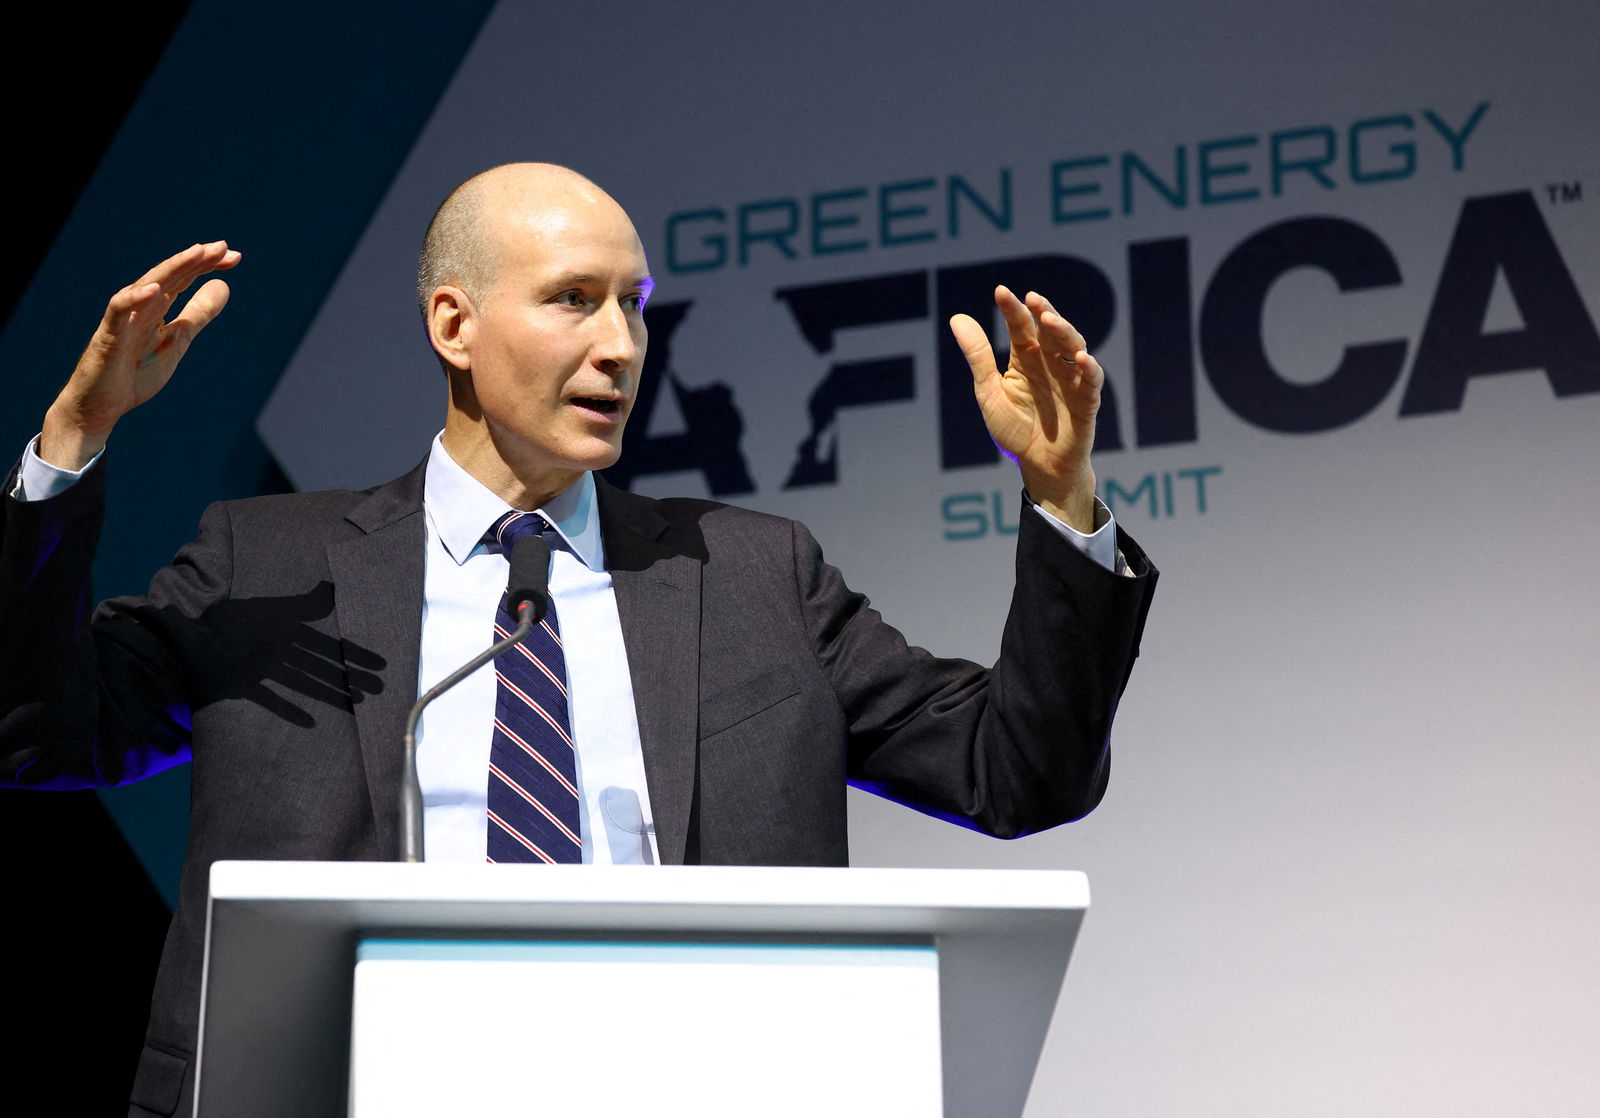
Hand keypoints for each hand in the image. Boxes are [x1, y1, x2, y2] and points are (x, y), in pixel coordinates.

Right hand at [39, 241, 239, 469]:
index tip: (235, 257)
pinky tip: (155, 290)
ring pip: (147, 286)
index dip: (206, 265)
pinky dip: (134, 300)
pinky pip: (118, 313)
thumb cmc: (135, 373)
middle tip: (222, 247)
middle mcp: (139, 308)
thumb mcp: (178, 341)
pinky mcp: (107, 337)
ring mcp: (122, 321)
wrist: (102, 408)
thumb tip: (224, 286)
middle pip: (169, 277)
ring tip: (197, 253)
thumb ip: (198, 315)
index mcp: (157, 309)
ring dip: (172, 269)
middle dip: (194, 260)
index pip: (183, 280)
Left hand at [949, 285, 1102, 531]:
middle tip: (1033, 299)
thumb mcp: (989, 392)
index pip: (1020, 327)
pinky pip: (1092, 381)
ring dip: (1064, 332)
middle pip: (1050, 331)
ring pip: (1073, 347)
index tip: (1000, 292)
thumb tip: (956, 318)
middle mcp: (1050, 363)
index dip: (1012, 309)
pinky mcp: (1087, 401)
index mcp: (1025, 358)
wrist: (1037, 466)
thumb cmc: (1014, 429)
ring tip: (1050, 321)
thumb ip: (978, 357)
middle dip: (1044, 313)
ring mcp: (1070, 379)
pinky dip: (1090, 368)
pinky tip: (1082, 358)